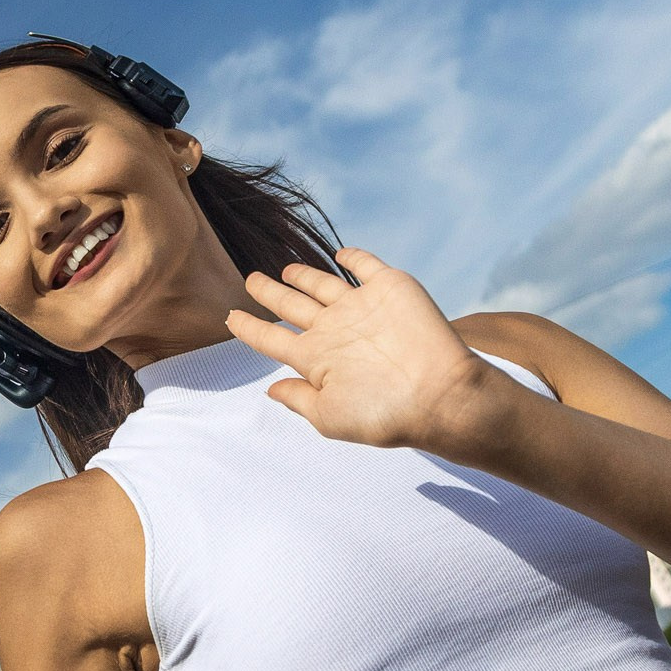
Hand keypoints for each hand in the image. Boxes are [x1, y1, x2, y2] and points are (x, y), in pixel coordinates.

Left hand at [226, 250, 513, 455]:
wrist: (440, 395)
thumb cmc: (386, 414)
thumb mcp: (330, 416)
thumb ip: (298, 399)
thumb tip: (269, 388)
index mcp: (316, 359)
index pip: (272, 339)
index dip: (249, 328)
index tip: (229, 317)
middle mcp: (334, 331)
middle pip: (291, 305)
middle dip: (268, 293)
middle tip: (249, 280)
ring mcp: (360, 308)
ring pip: (322, 284)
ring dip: (302, 275)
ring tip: (284, 269)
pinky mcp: (389, 288)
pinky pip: (365, 266)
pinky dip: (353, 258)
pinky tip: (340, 254)